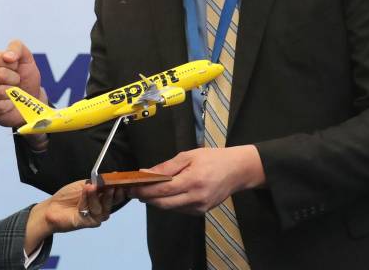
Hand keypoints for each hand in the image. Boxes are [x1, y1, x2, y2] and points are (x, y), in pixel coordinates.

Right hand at [0, 39, 45, 128]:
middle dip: (12, 78)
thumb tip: (8, 56)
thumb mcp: (25, 58)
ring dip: (11, 92)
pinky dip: (9, 104)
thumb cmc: (27, 77)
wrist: (34, 99)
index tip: (15, 67)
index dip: (9, 64)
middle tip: (16, 81)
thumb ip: (17, 47)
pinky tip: (11, 103)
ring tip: (13, 93)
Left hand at [23, 180, 124, 252]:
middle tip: (112, 185)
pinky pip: (95, 212)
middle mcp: (101, 207)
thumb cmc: (67, 196)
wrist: (52, 208)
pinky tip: (83, 194)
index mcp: (101, 197)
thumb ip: (97, 182)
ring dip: (96, 195)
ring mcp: (97, 216)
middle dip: (113, 193)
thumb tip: (112, 175)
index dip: (120, 187)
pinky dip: (88, 201)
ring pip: (104, 206)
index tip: (122, 181)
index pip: (115, 193)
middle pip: (114, 201)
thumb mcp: (83, 185)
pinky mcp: (91, 222)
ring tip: (90, 187)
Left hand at [130, 146, 264, 214]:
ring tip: (147, 189)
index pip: (162, 190)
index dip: (145, 189)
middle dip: (146, 197)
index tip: (131, 185)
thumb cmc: (213, 158)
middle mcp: (196, 198)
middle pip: (163, 203)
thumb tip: (146, 173)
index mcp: (193, 181)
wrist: (238, 171)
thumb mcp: (188, 156)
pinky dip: (168, 202)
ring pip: (169, 208)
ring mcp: (199, 207)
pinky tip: (165, 193)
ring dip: (156, 200)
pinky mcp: (201, 212)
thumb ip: (166, 167)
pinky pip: (179, 209)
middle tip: (133, 189)